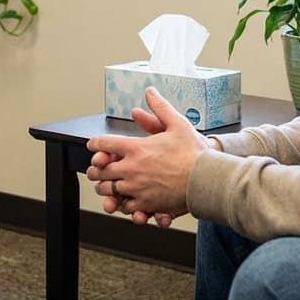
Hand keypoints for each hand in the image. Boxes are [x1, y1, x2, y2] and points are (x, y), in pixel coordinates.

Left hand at [85, 86, 208, 217]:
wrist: (207, 179)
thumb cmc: (195, 153)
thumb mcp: (177, 123)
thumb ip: (160, 107)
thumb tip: (150, 92)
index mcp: (136, 148)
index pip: (105, 144)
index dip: (95, 143)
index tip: (92, 145)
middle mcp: (132, 169)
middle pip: (101, 171)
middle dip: (96, 170)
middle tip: (95, 170)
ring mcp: (137, 189)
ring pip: (109, 191)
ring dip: (105, 188)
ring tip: (106, 187)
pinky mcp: (147, 205)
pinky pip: (126, 206)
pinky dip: (123, 204)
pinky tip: (125, 200)